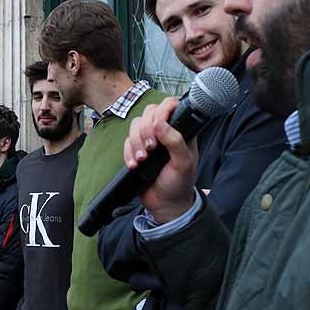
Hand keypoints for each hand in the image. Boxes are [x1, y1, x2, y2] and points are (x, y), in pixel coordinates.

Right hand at [124, 97, 198, 223]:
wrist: (165, 204)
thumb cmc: (180, 183)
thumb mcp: (183, 163)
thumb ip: (175, 141)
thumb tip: (160, 124)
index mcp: (181, 130)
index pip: (170, 105)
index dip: (161, 112)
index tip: (158, 127)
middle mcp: (164, 131)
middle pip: (148, 112)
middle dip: (145, 130)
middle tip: (151, 148)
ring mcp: (149, 139)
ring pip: (134, 125)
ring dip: (135, 142)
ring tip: (142, 160)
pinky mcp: (136, 150)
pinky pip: (126, 142)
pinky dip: (128, 153)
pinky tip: (135, 165)